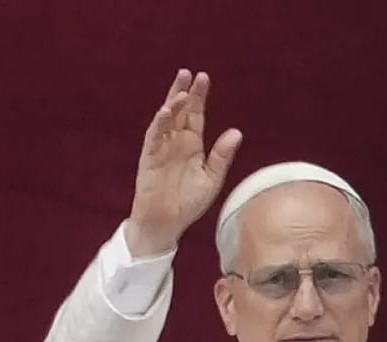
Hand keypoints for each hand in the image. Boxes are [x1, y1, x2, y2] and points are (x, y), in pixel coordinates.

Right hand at [125, 70, 242, 257]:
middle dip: (184, 92)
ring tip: (181, 92)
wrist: (166, 223)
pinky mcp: (150, 158)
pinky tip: (165, 112)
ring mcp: (161, 148)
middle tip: (189, 74)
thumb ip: (222, 156)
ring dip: (172, 105)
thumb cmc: (188, 203)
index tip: (203, 78)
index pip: (196, 115)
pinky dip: (159, 125)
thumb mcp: (212, 179)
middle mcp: (176, 142)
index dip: (199, 97)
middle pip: (180, 111)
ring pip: (166, 121)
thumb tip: (236, 132)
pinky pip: (154, 138)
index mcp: (192, 144)